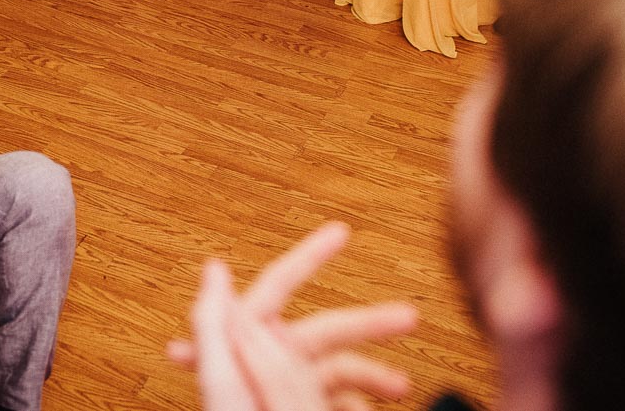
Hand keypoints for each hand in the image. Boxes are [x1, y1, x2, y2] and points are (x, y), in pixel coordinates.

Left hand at [171, 223, 418, 410]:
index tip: (343, 232)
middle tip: (411, 317)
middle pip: (324, 330)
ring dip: (373, 373)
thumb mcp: (222, 385)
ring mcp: (284, 395)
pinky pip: (336, 400)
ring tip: (405, 389)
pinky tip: (379, 408)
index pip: (276, 288)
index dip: (307, 257)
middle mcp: (265, 368)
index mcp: (243, 349)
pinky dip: (358, 402)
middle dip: (368, 324)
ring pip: (339, 371)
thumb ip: (218, 326)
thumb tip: (213, 267)